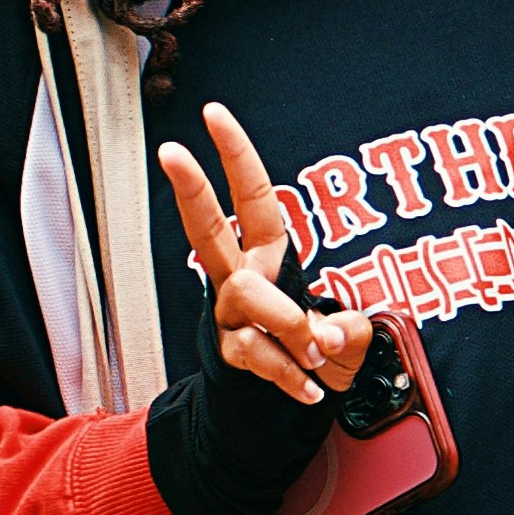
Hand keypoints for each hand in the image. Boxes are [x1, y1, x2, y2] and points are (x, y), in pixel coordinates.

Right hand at [158, 100, 375, 414]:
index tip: (214, 113)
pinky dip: (291, 375)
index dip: (236, 155)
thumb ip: (343, 328)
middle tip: (170, 151)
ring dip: (293, 324)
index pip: (252, 197)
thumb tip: (328, 338)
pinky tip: (312, 389)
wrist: (274, 401)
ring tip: (321, 351)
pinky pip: (259, 356)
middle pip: (206, 227)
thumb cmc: (311, 346)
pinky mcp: (229, 354)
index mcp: (266, 254)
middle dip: (191, 188)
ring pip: (249, 297)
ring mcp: (228, 314)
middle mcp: (238, 277)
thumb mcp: (341, 330)